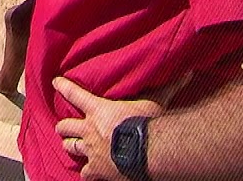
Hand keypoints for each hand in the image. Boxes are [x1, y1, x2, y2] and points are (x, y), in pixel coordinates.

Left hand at [52, 73, 191, 179]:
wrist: (145, 154)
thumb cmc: (148, 125)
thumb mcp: (157, 102)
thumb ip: (169, 87)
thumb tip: (188, 72)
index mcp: (99, 110)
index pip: (75, 94)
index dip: (63, 87)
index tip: (55, 83)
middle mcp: (90, 130)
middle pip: (66, 126)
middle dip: (64, 126)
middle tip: (63, 126)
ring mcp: (91, 152)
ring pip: (70, 147)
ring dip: (70, 146)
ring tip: (70, 146)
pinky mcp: (97, 171)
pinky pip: (85, 173)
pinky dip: (86, 172)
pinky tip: (88, 173)